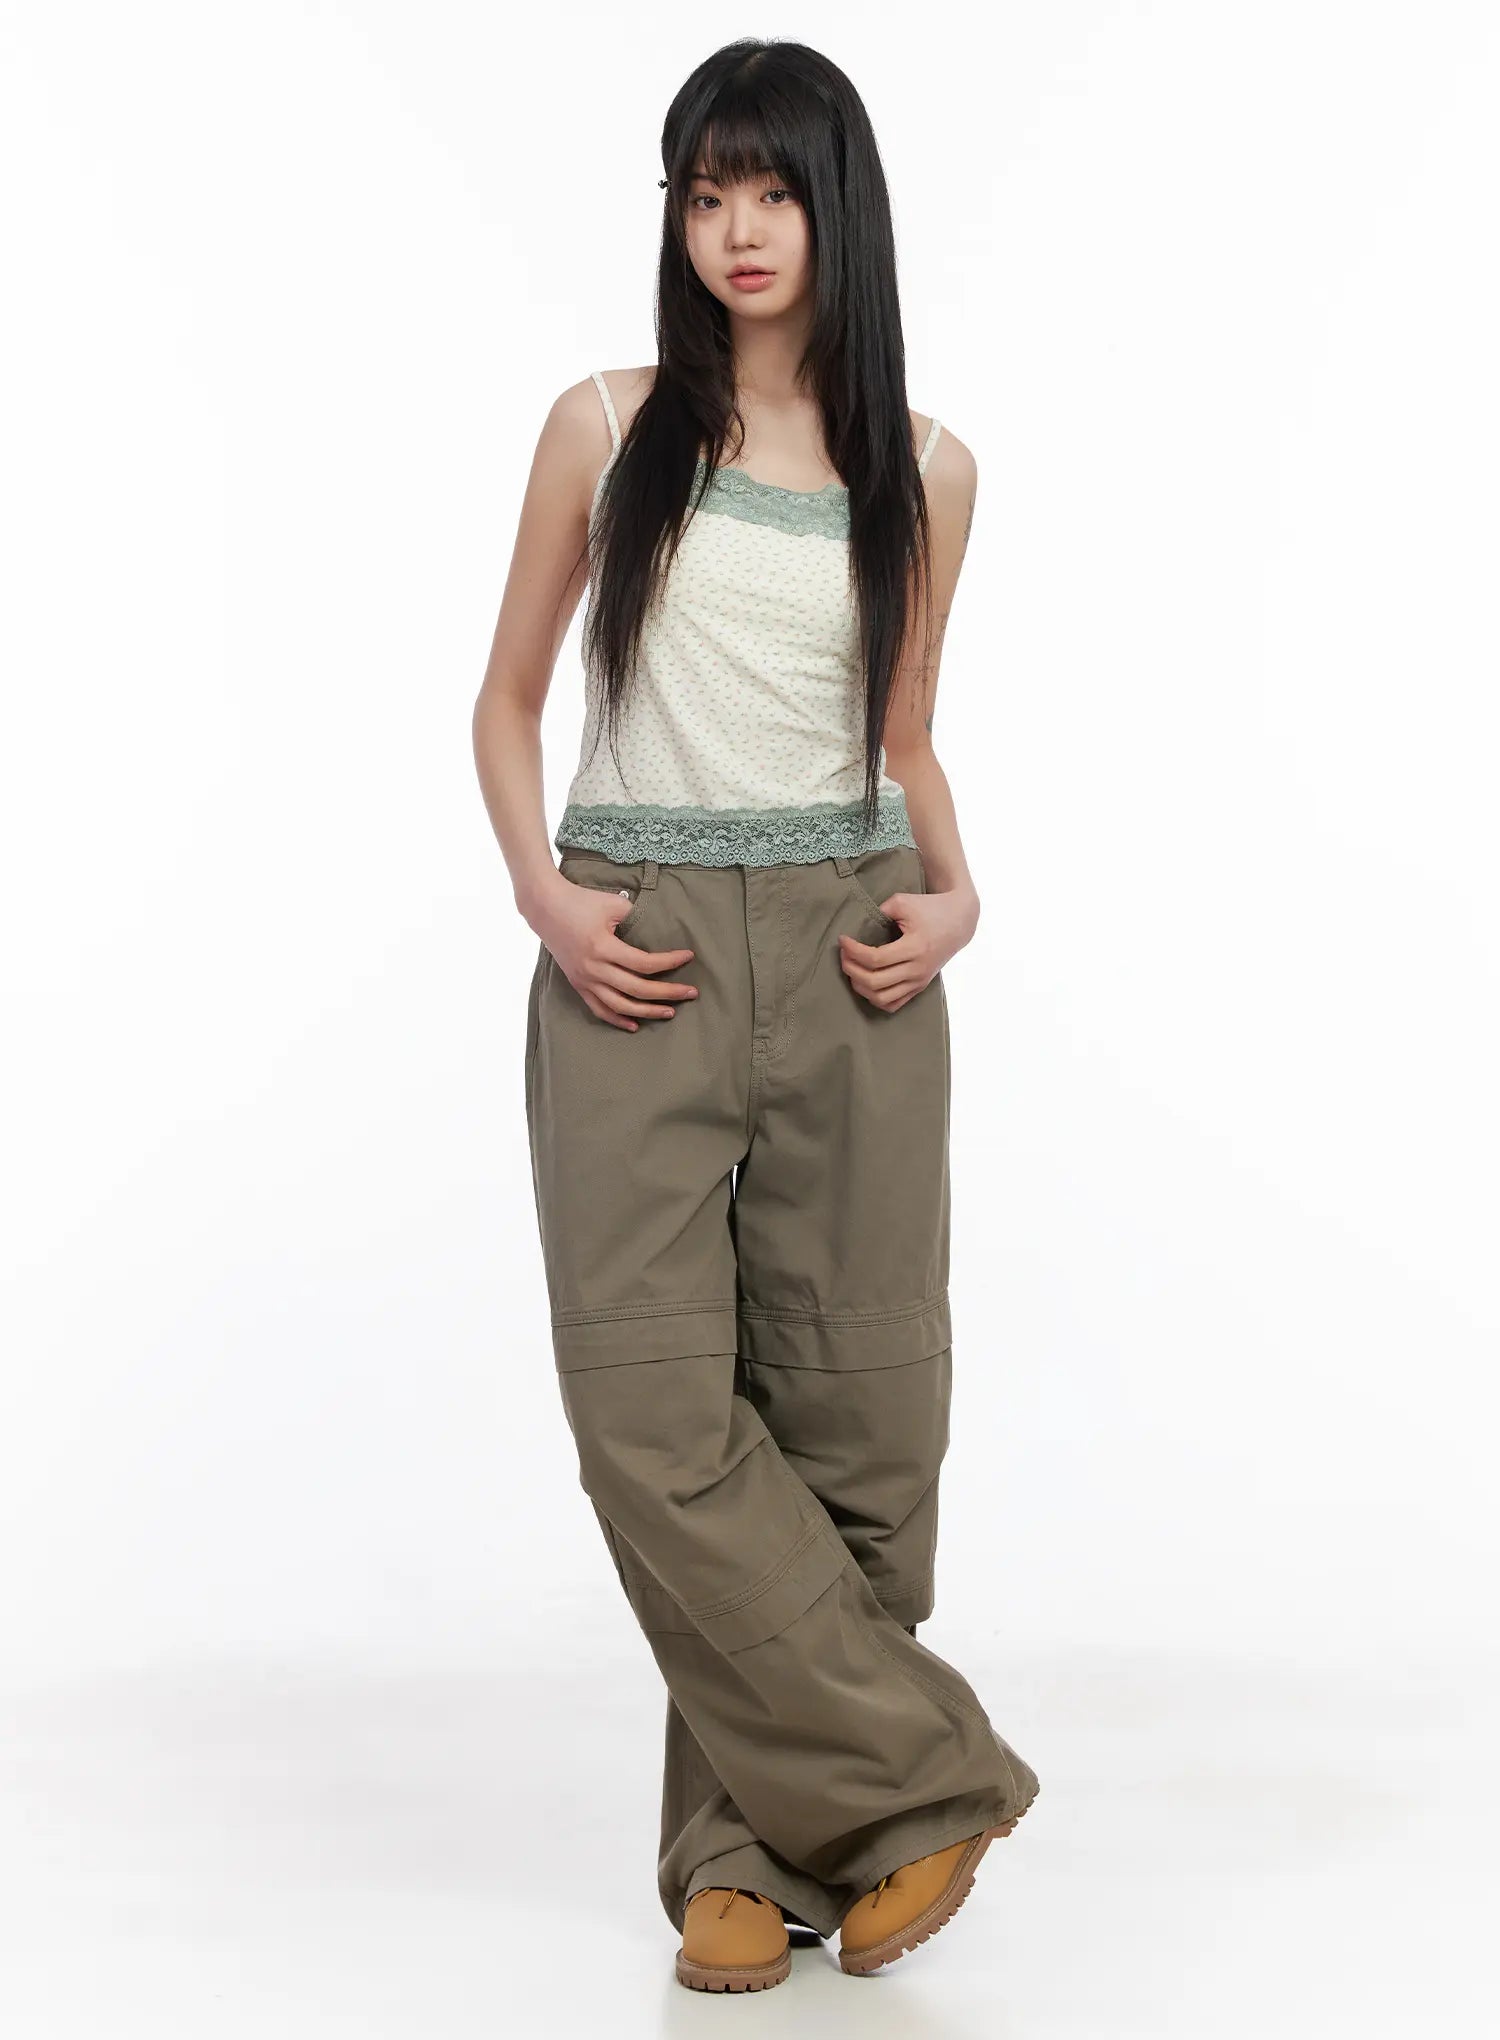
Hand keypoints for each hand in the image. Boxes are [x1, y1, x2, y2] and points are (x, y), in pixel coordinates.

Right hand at [537, 877, 696, 1033]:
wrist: (545, 907)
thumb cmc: (581, 900)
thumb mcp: (613, 904)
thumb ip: (637, 918)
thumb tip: (659, 933)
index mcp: (603, 947)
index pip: (644, 963)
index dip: (669, 962)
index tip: (688, 957)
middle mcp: (593, 968)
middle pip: (637, 989)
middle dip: (668, 993)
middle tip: (691, 993)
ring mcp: (584, 980)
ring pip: (620, 1006)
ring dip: (647, 1012)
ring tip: (670, 1012)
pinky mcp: (578, 984)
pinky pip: (599, 1009)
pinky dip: (617, 1020)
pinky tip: (635, 1026)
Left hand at [838, 883, 975, 1011]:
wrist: (959, 922)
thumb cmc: (930, 908)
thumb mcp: (904, 901)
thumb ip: (879, 911)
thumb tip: (856, 925)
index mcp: (915, 948)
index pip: (875, 959)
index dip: (852, 951)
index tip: (842, 939)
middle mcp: (917, 970)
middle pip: (874, 982)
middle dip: (850, 969)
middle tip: (843, 954)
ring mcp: (919, 982)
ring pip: (881, 999)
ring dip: (860, 986)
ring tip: (852, 969)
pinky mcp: (919, 987)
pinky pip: (893, 1004)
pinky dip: (875, 998)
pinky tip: (866, 984)